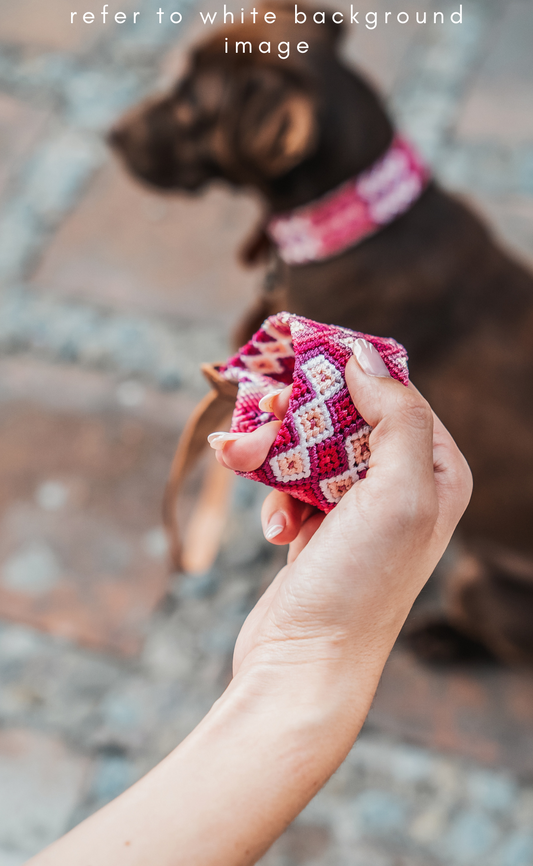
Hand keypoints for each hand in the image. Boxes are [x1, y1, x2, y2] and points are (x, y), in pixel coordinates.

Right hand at [211, 352, 471, 690]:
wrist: (304, 668)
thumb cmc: (360, 584)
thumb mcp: (396, 494)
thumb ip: (396, 417)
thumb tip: (364, 357)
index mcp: (439, 473)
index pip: (397, 394)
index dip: (351, 372)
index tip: (302, 356)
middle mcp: (405, 488)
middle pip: (348, 417)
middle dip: (301, 414)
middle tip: (267, 410)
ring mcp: (360, 511)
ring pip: (312, 448)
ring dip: (276, 453)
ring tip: (247, 463)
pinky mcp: (320, 530)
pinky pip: (292, 487)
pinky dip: (275, 498)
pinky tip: (275, 532)